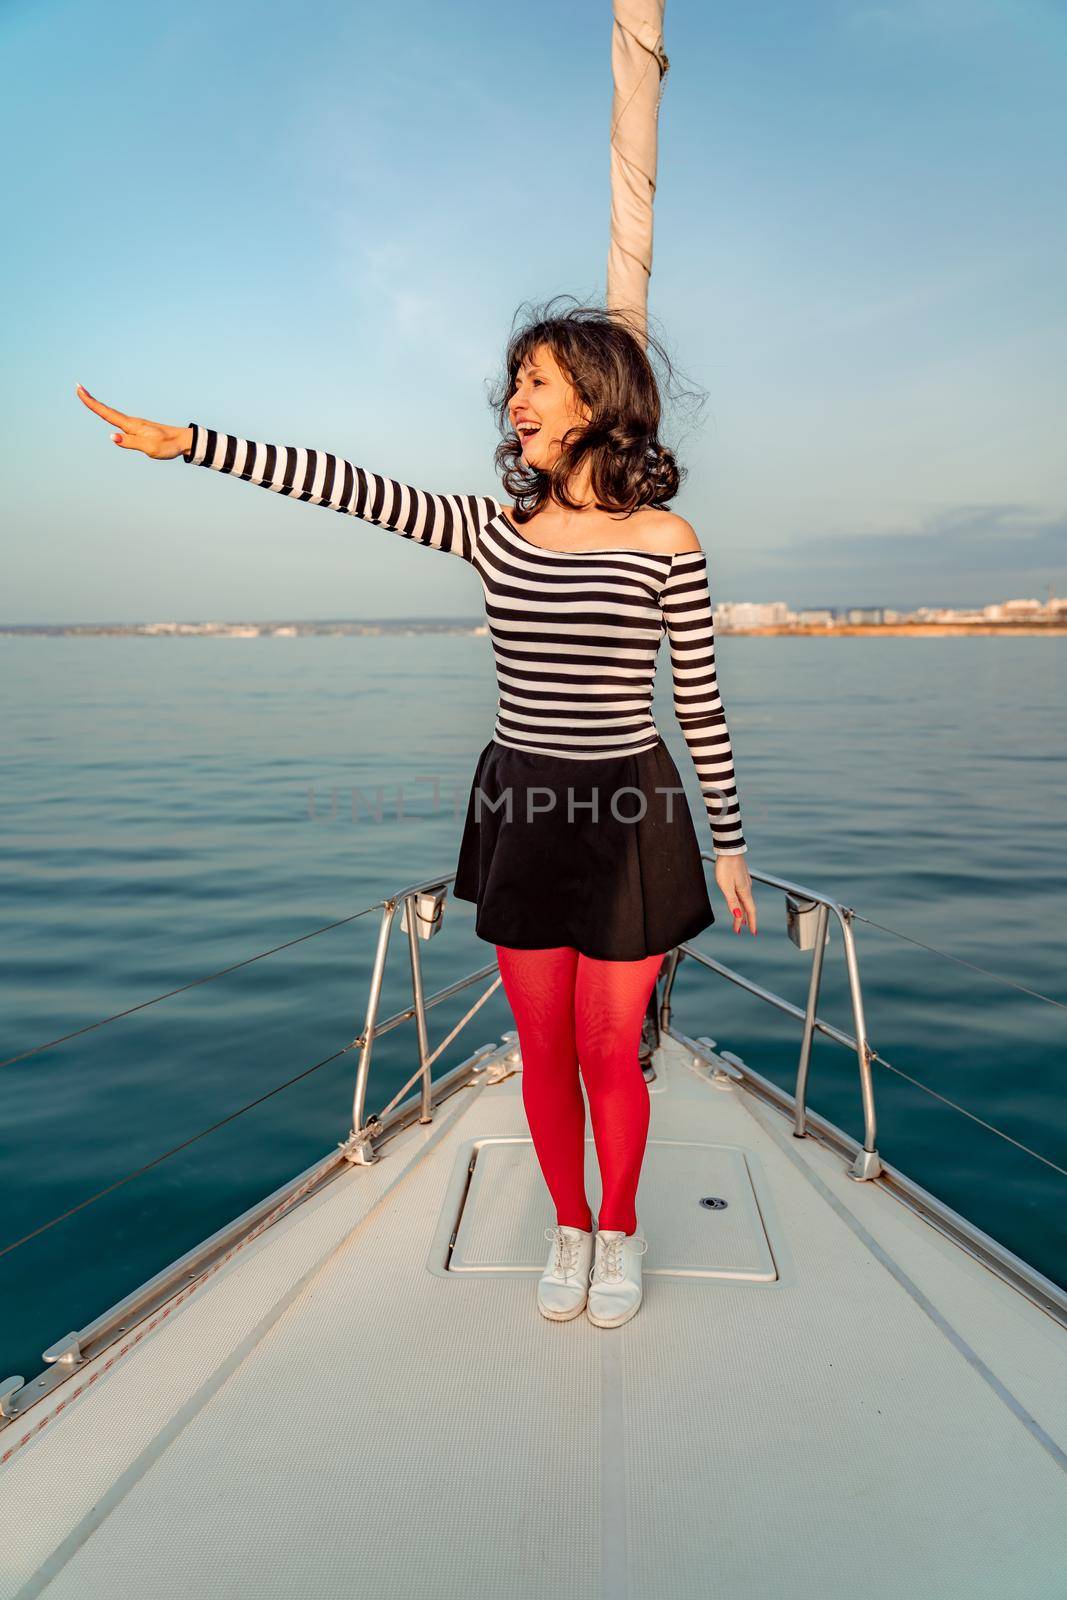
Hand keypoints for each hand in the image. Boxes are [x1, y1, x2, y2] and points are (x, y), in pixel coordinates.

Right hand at [75, 383, 191, 460]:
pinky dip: (109, 413)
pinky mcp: (139, 429)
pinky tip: (108, 414)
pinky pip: (119, 419)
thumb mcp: (149, 447)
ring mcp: (135, 424)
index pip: (107, 413)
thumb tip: (111, 437)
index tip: (79, 390)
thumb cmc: (168, 446)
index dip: (92, 403)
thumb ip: (130, 442)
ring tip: (87, 398)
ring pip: (112, 413)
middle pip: (107, 410)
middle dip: (91, 400)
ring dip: (98, 406)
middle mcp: (131, 422)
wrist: (183, 441)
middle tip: (77, 387)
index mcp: (131, 425)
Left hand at [714, 854, 756, 935]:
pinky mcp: (741, 878)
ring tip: (739, 920)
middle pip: (747, 908)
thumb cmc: (726, 866)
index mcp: (744, 892)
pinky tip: (738, 903)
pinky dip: (741, 903)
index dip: (751, 922)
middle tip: (739, 930)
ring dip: (742, 912)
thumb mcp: (726, 886)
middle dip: (743, 920)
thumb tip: (737, 914)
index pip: (750, 911)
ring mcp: (745, 883)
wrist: (729, 850)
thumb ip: (732, 901)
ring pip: (745, 901)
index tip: (752, 932)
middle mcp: (747, 888)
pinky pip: (742, 895)